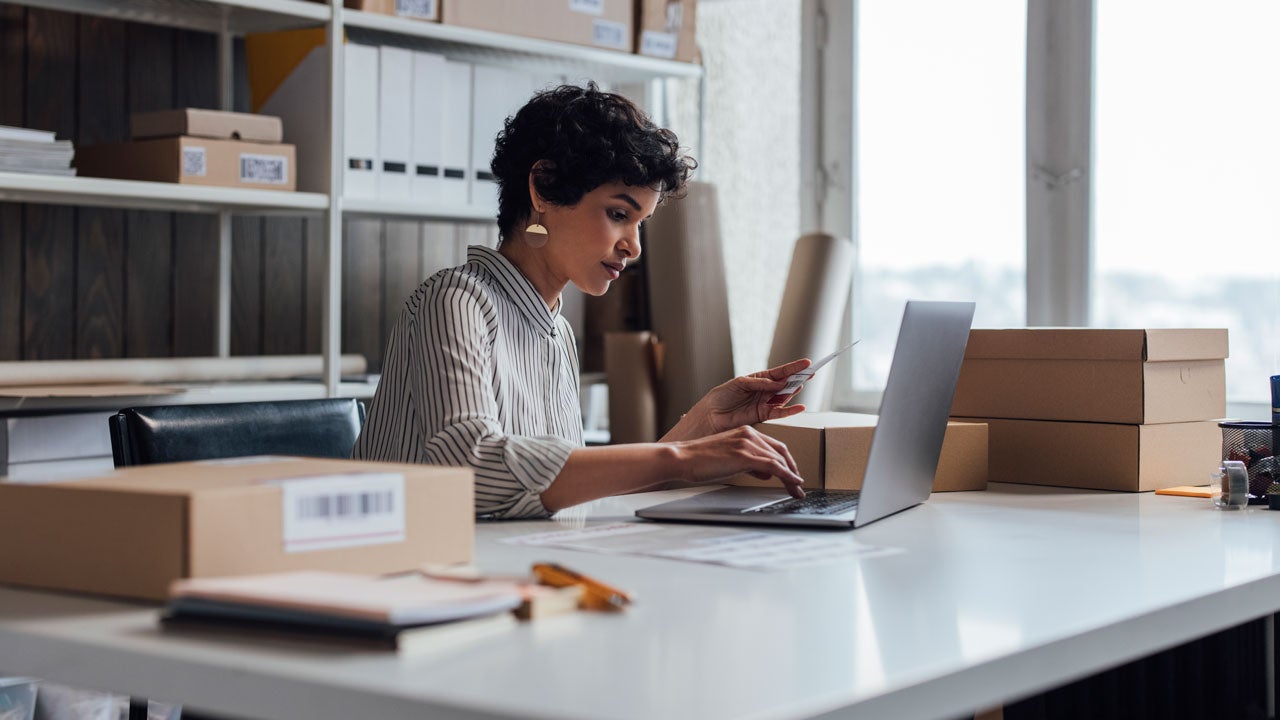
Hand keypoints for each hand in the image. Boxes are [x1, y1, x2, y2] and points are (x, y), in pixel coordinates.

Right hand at [671, 426, 805, 497]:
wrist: (683, 458)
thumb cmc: (701, 460)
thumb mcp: (729, 460)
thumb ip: (749, 464)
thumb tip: (766, 473)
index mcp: (746, 432)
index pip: (774, 446)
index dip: (787, 461)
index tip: (792, 474)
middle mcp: (750, 434)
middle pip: (781, 452)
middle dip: (793, 469)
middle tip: (798, 485)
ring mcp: (747, 443)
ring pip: (779, 460)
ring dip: (791, 477)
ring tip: (796, 490)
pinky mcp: (745, 455)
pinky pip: (773, 466)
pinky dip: (787, 476)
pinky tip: (793, 483)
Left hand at [675, 358, 811, 438]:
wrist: (711, 415)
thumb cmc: (721, 396)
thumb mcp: (739, 383)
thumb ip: (760, 383)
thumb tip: (779, 384)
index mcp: (758, 379)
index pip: (779, 372)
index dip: (793, 367)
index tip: (807, 363)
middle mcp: (764, 390)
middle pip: (785, 383)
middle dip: (798, 377)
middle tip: (811, 372)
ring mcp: (765, 403)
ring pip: (785, 396)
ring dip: (794, 390)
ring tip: (803, 383)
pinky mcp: (763, 416)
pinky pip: (780, 412)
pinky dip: (790, 410)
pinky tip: (800, 406)